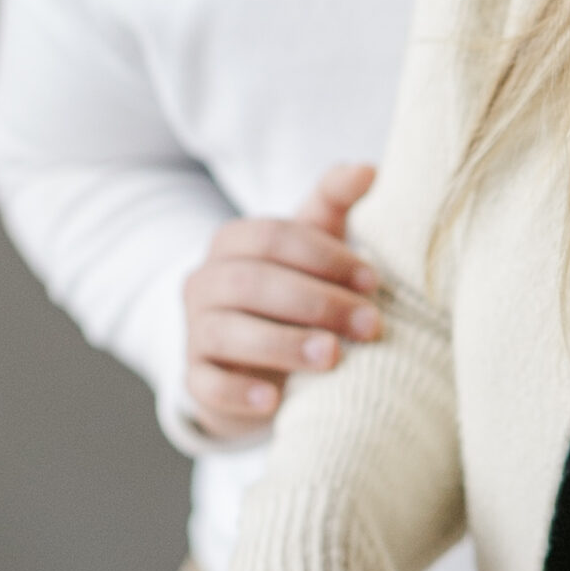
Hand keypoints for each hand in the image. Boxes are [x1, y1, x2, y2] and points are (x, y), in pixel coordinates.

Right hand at [183, 163, 380, 437]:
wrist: (255, 359)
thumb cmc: (293, 290)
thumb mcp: (312, 243)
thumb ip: (335, 202)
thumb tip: (370, 168)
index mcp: (234, 242)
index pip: (275, 237)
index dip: (326, 256)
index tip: (375, 281)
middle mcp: (205, 281)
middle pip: (253, 282)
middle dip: (316, 302)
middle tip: (370, 325)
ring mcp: (195, 331)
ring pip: (228, 332)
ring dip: (284, 344)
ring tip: (332, 358)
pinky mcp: (194, 380)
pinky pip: (208, 384)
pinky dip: (238, 392)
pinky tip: (273, 402)